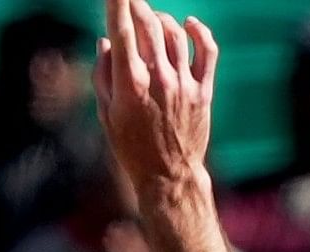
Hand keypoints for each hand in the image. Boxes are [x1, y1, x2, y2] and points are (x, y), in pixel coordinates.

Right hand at [95, 0, 218, 200]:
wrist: (168, 176)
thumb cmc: (130, 147)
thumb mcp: (106, 114)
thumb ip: (103, 74)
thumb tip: (106, 40)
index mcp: (130, 84)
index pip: (123, 31)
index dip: (117, 3)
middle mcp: (159, 79)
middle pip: (149, 24)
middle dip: (137, 5)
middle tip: (130, 1)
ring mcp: (184, 83)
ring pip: (175, 33)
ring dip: (161, 18)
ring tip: (152, 19)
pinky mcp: (203, 90)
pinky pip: (206, 50)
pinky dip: (198, 31)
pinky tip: (189, 23)